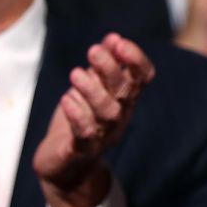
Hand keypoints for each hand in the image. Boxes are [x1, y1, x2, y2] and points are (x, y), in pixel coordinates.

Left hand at [34, 34, 153, 206]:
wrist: (63, 168)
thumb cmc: (77, 123)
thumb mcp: (89, 90)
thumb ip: (101, 67)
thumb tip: (112, 38)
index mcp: (124, 99)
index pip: (142, 77)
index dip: (135, 59)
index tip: (118, 41)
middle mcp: (119, 116)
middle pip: (125, 91)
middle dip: (111, 68)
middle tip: (93, 50)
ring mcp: (102, 135)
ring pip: (108, 113)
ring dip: (93, 90)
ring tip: (75, 74)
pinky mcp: (81, 150)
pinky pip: (85, 134)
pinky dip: (78, 115)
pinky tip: (67, 99)